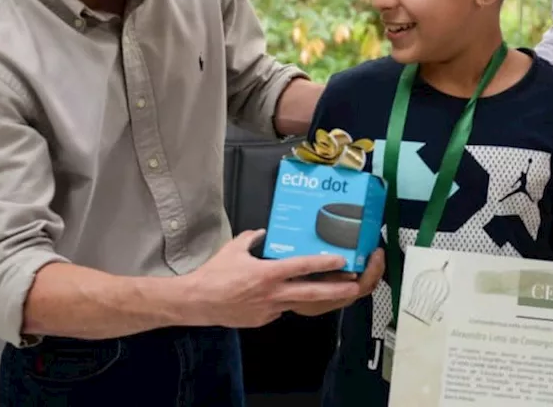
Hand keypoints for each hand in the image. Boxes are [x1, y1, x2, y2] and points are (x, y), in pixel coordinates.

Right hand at [186, 229, 366, 328]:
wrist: (197, 302)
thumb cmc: (214, 274)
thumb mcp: (234, 249)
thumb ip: (251, 238)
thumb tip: (262, 233)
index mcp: (267, 273)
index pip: (301, 267)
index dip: (323, 263)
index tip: (340, 261)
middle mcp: (272, 293)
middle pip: (310, 293)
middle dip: (335, 290)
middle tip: (354, 285)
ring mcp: (268, 310)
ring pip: (297, 302)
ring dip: (315, 298)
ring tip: (335, 292)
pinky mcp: (262, 320)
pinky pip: (279, 309)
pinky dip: (285, 302)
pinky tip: (283, 296)